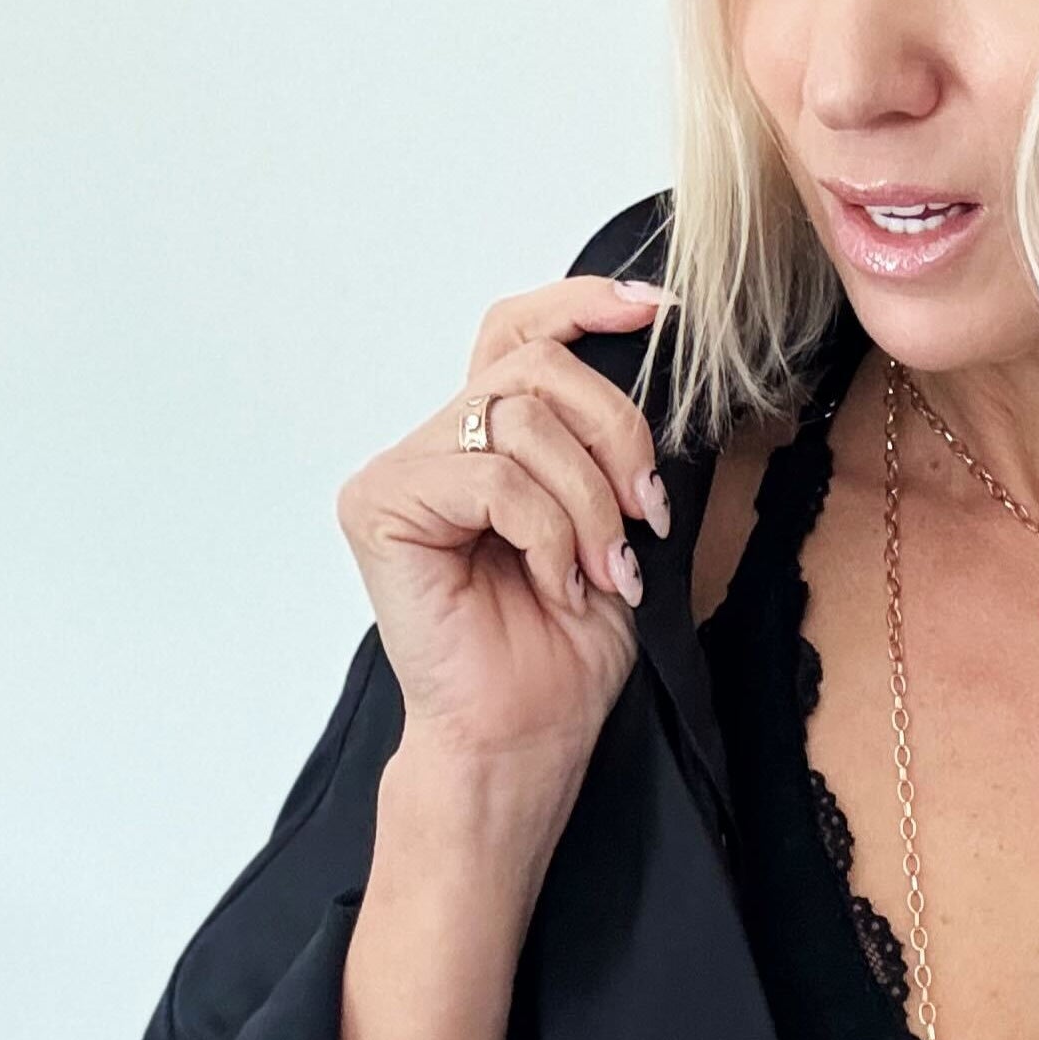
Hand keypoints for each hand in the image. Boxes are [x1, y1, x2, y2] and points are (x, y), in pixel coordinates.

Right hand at [335, 273, 677, 770]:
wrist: (529, 734)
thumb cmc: (567, 646)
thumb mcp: (618, 521)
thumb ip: (610, 444)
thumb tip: (659, 362)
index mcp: (489, 441)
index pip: (521, 332)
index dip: (585, 305)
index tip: (658, 311)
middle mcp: (436, 444)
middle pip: (536, 368)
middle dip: (616, 434)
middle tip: (648, 515)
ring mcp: (401, 472)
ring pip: (521, 422)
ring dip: (589, 502)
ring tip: (603, 569)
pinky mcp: (379, 505)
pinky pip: (493, 478)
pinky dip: (548, 533)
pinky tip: (558, 585)